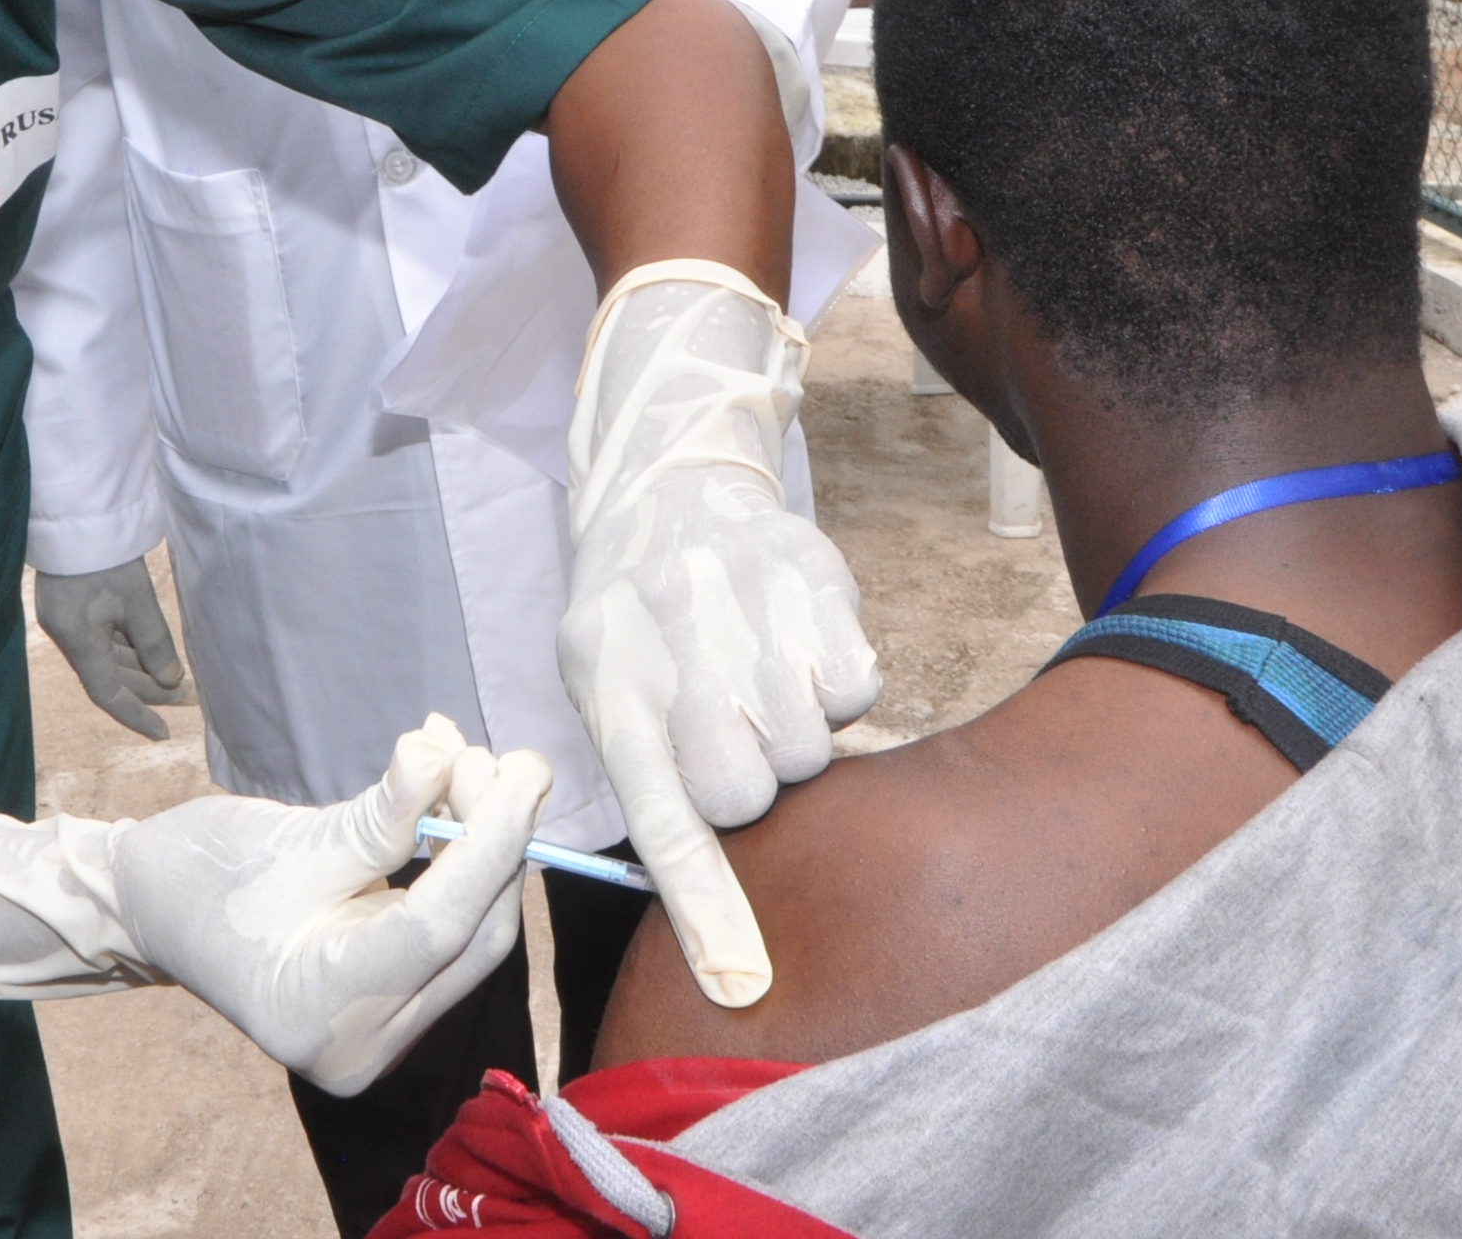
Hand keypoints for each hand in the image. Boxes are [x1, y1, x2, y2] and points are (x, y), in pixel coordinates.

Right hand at [0, 716, 550, 1094]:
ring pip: (473, 938)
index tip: (525, 769)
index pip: (440, 924)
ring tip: (466, 766)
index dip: (493, 840)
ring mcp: (380, 1036)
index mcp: (323, 1010)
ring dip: (484, 849)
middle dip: (495, 842)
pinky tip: (451, 803)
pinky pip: (449, 937)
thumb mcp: (293, 837)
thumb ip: (381, 810)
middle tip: (491, 758)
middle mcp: (362, 1044)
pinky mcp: (391, 1010)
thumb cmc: (204, 874)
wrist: (149, 911)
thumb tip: (449, 750)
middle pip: (473, 938)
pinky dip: (458, 869)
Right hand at [33, 557, 191, 738]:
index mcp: (77, 639)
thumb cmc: (106, 554)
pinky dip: (128, 650)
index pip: (106, 694)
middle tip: (189, 696)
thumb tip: (171, 681)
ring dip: (140, 670)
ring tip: (178, 679)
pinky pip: (102, 640)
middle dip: (148, 690)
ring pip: (107, 658)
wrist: (75, 511)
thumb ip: (154, 643)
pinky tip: (151, 654)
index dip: (135, 716)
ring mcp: (68, 621)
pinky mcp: (73, 606)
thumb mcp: (137, 598)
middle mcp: (68, 635)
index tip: (163, 733)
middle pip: (109, 677)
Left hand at [560, 262, 878, 1009]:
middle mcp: (678, 648)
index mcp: (611, 687)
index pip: (664, 817)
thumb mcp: (603, 683)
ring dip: (798, 731)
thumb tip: (709, 889)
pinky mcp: (815, 580)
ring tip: (760, 677)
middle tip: (737, 734)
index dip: (707, 906)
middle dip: (754, 784)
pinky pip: (858, 687)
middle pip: (751, 793)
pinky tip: (801, 646)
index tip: (740, 980)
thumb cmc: (633, 612)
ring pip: (812, 746)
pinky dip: (842, 684)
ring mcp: (749, 610)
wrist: (668, 481)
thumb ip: (651, 774)